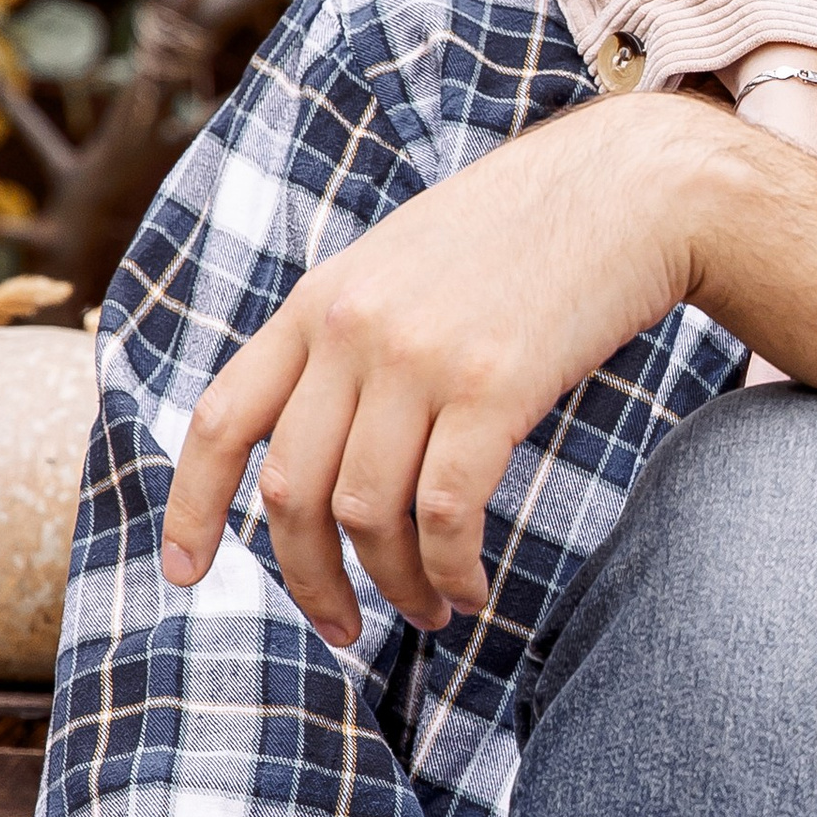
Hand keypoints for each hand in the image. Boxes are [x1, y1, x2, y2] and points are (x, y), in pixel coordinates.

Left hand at [161, 95, 721, 645]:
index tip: (185, 575)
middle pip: (292, 491)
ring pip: (366, 514)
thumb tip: (325, 449)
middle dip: (310, 580)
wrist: (632, 186)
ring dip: (394, 585)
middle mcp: (352, 327)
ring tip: (430, 612)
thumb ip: (352, 339)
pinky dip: (450, 571)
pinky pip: (444, 514)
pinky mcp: (492, 386)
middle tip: (344, 629)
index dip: (190, 509)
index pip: (221, 419)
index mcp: (319, 300)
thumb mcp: (405, 264)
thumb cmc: (530, 233)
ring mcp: (419, 356)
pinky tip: (472, 590)